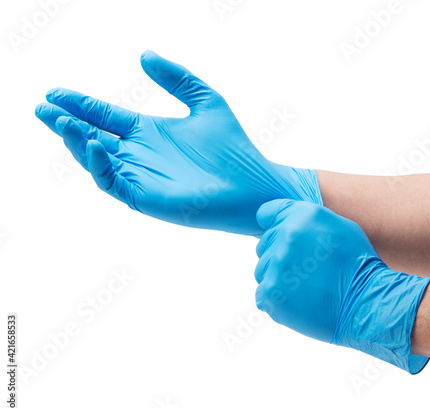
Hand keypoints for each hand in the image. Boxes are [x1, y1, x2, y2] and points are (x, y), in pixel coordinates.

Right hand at [35, 50, 321, 235]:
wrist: (253, 182)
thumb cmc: (234, 147)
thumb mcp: (205, 100)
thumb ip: (177, 78)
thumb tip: (144, 54)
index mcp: (148, 132)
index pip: (105, 116)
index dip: (80, 104)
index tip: (55, 91)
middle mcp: (139, 155)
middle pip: (92, 138)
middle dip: (65, 123)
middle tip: (42, 107)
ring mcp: (140, 177)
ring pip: (96, 161)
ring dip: (75, 142)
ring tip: (60, 121)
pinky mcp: (146, 197)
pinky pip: (113, 182)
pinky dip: (99, 165)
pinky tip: (93, 144)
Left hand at [254, 199, 429, 372]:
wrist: (366, 302)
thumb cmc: (356, 264)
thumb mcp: (338, 226)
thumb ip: (305, 218)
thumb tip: (279, 221)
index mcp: (302, 216)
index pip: (267, 214)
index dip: (276, 227)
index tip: (288, 240)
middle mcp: (286, 236)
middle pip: (264, 244)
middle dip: (280, 254)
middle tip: (306, 269)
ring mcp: (276, 265)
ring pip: (263, 269)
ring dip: (278, 277)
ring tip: (305, 286)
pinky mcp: (271, 293)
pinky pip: (263, 292)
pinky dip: (277, 298)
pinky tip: (299, 300)